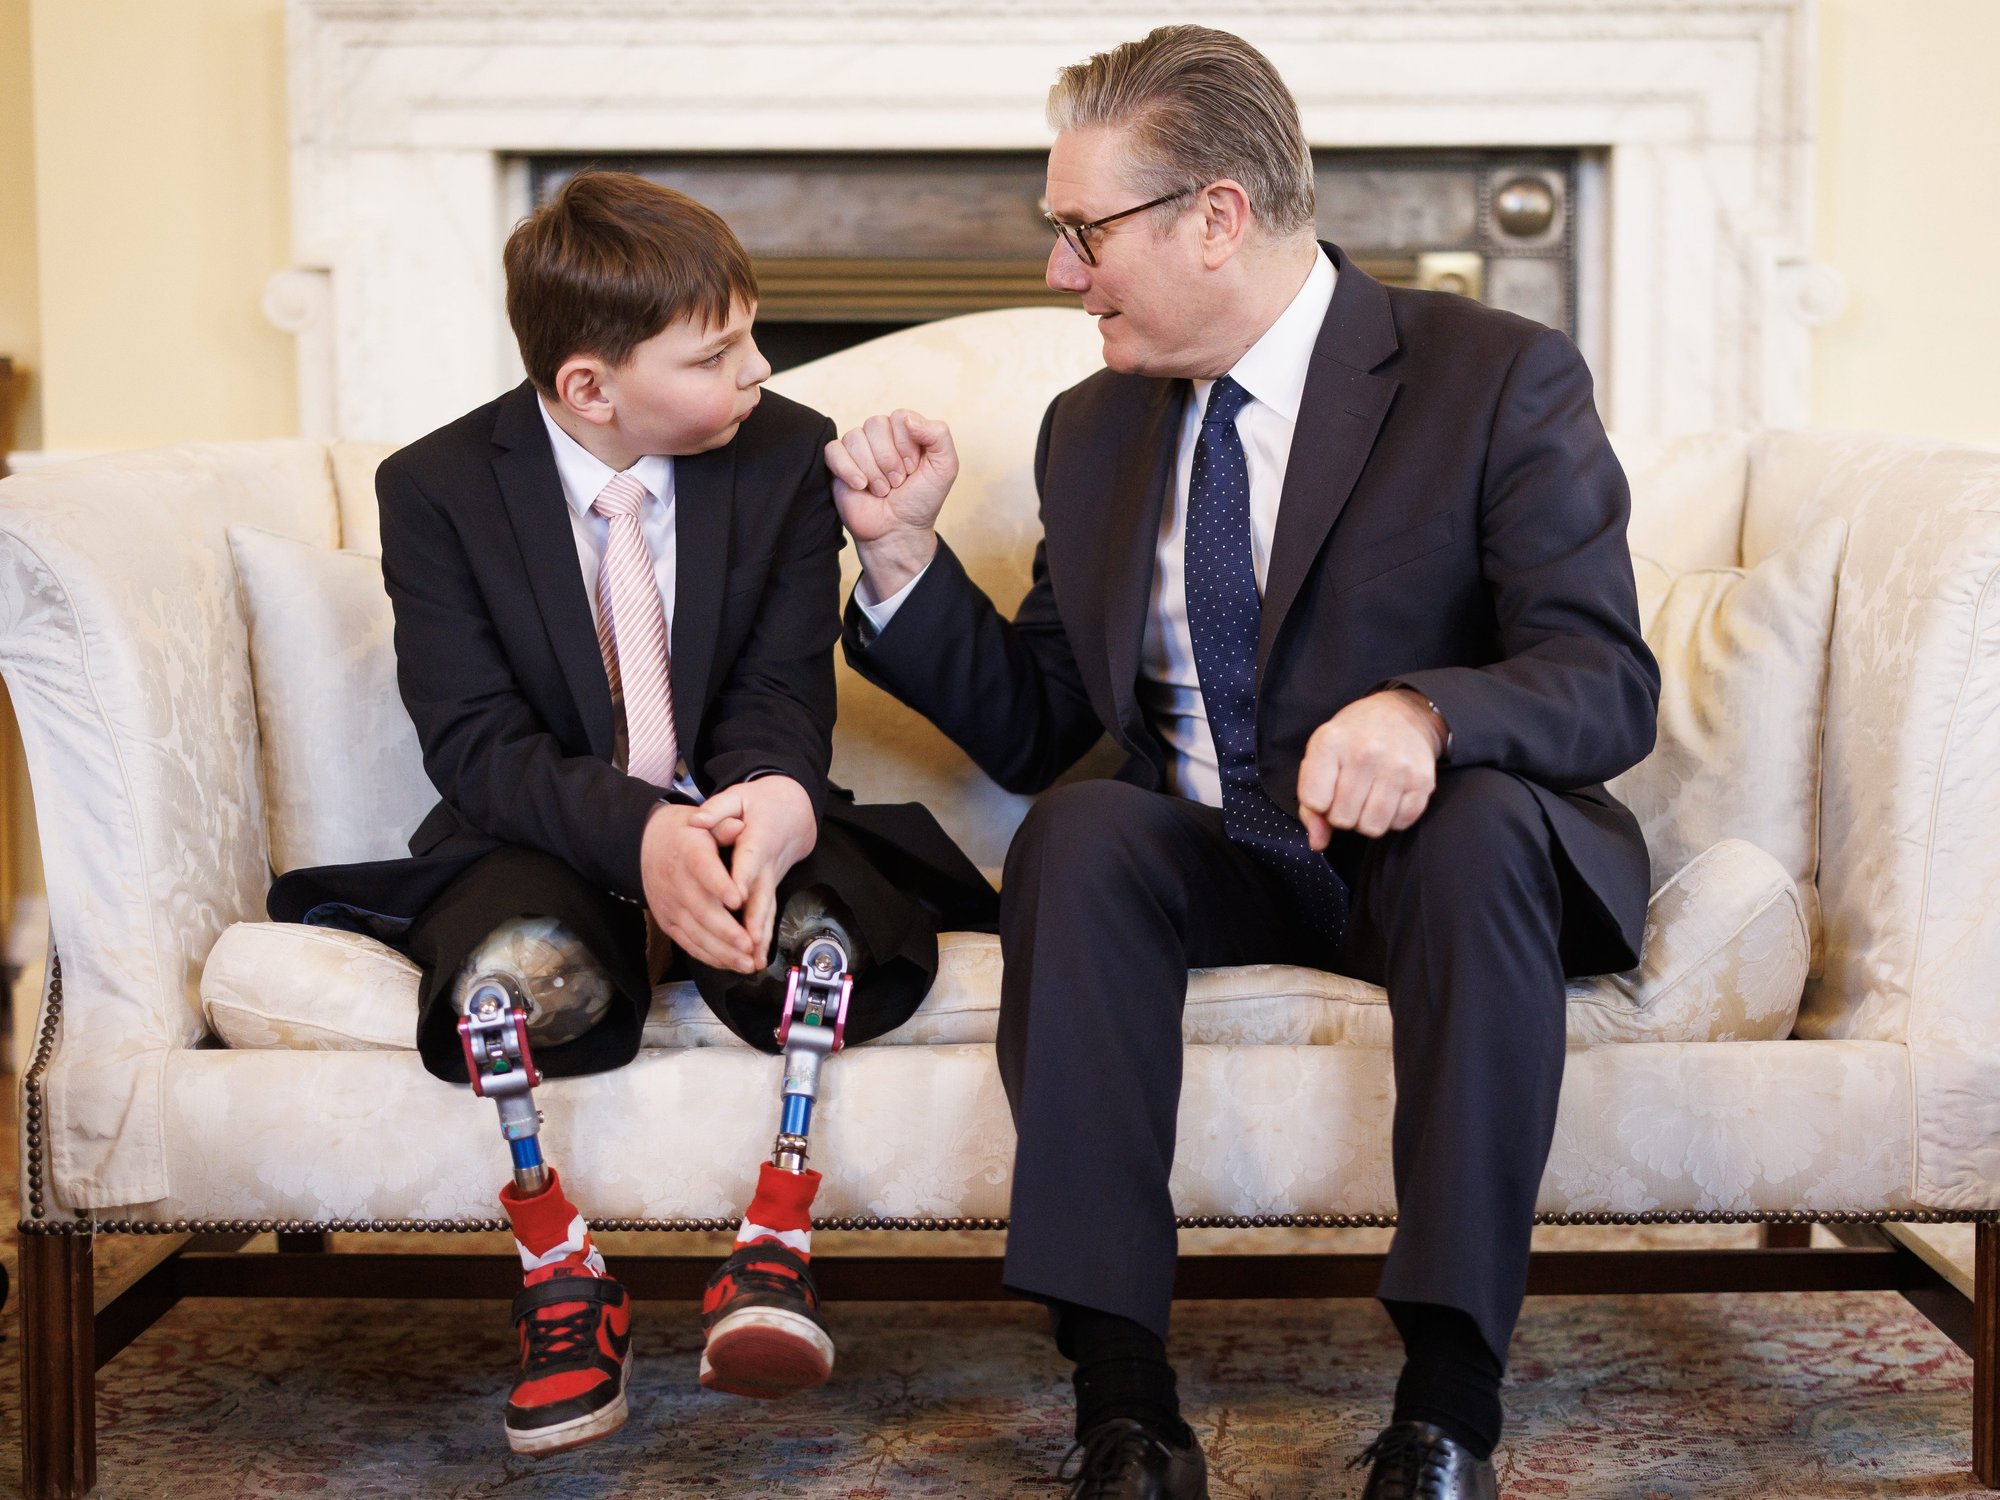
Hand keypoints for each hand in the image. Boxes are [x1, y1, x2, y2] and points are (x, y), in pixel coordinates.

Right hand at [639, 803, 755, 971]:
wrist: (652, 842)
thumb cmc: (690, 833)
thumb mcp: (707, 822)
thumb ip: (724, 826)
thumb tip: (739, 826)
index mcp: (688, 852)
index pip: (703, 869)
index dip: (719, 885)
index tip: (739, 899)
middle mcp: (675, 881)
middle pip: (701, 910)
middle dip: (726, 931)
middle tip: (750, 945)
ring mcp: (669, 905)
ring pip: (695, 933)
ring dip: (721, 951)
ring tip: (746, 963)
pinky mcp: (667, 921)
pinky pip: (687, 943)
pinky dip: (709, 956)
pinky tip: (730, 964)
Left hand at [689, 775, 817, 970]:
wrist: (793, 811)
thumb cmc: (760, 803)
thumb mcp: (738, 796)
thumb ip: (718, 808)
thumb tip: (698, 819)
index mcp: (758, 837)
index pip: (749, 859)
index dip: (742, 878)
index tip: (735, 898)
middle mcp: (767, 863)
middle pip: (762, 894)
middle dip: (755, 921)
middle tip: (748, 944)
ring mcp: (771, 878)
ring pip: (767, 910)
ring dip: (761, 937)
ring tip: (754, 961)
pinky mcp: (770, 888)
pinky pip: (766, 915)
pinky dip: (762, 937)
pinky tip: (755, 958)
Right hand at [824, 410, 952, 599]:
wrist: (898, 531)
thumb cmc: (921, 501)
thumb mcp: (945, 467)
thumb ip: (938, 435)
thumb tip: (907, 419)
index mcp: (905, 431)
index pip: (899, 417)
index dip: (906, 445)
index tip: (913, 469)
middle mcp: (881, 436)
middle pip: (875, 424)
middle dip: (889, 460)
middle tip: (897, 482)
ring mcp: (858, 449)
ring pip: (855, 438)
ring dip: (872, 470)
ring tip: (881, 489)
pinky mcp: (837, 463)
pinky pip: (833, 450)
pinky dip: (848, 470)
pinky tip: (860, 486)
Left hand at [1295, 690, 1445, 845]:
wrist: (1402, 713)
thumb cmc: (1353, 738)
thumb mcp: (1320, 756)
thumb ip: (1309, 802)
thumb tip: (1317, 842)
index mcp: (1331, 742)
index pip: (1315, 802)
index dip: (1319, 805)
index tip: (1327, 791)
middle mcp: (1365, 752)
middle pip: (1343, 819)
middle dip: (1343, 814)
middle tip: (1351, 794)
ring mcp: (1397, 767)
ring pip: (1372, 827)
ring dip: (1367, 820)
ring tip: (1369, 798)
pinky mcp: (1422, 781)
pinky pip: (1399, 824)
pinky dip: (1392, 818)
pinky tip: (1389, 796)